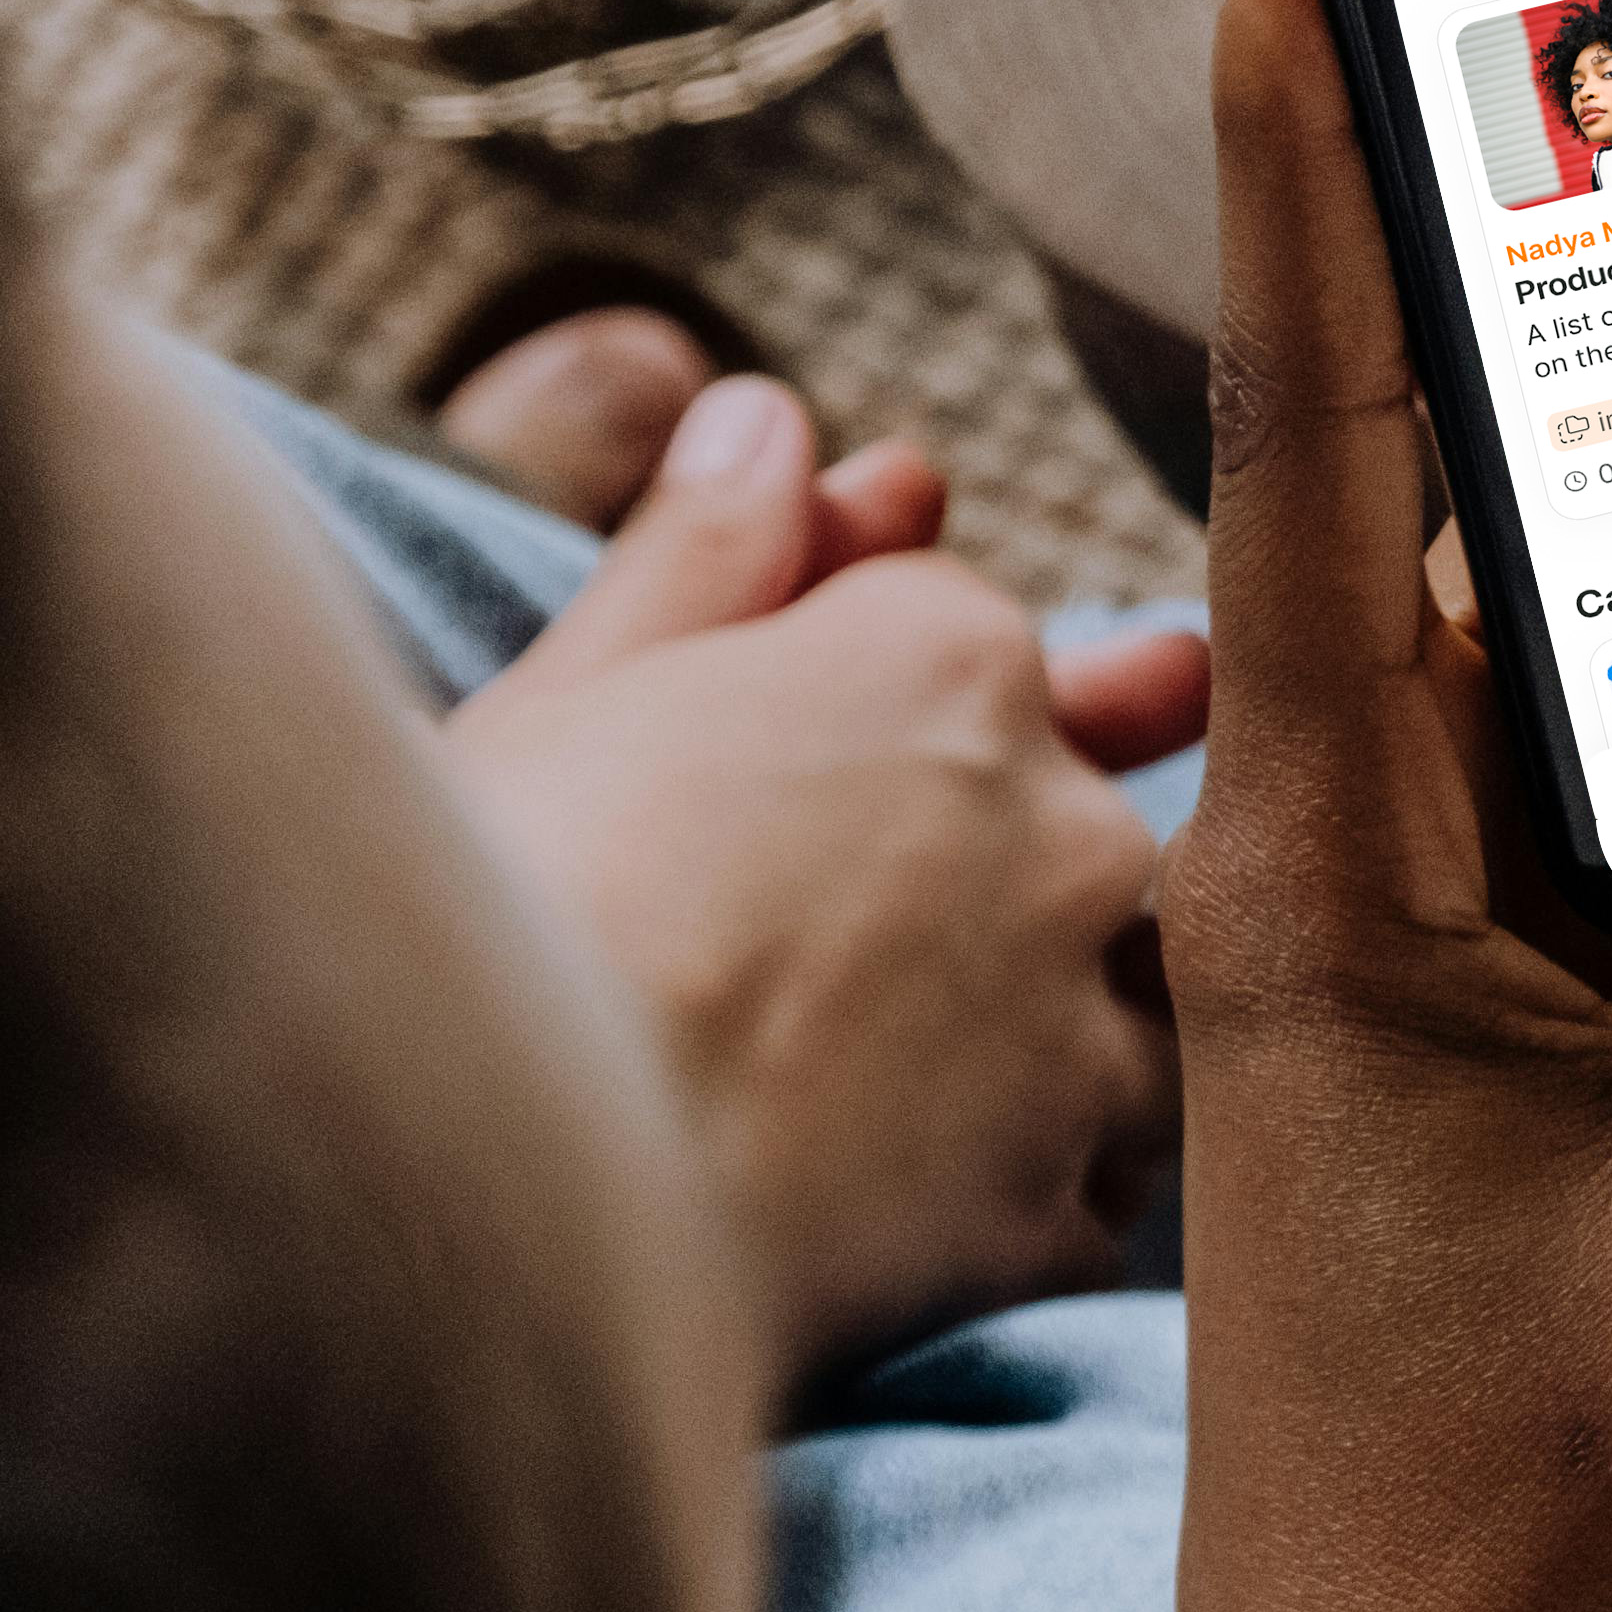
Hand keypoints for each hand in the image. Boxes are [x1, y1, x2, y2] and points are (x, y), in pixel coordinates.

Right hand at [443, 376, 1198, 1369]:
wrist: (481, 1179)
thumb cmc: (486, 913)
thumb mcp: (567, 695)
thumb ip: (700, 554)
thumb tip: (767, 419)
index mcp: (945, 659)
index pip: (959, 633)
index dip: (861, 690)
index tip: (775, 756)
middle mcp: (1060, 820)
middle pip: (1072, 806)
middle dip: (993, 850)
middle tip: (838, 922)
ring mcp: (1079, 1015)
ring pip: (1130, 994)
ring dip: (1056, 1013)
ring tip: (906, 1069)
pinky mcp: (1060, 1192)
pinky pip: (1099, 1171)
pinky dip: (1040, 1173)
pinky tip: (933, 1191)